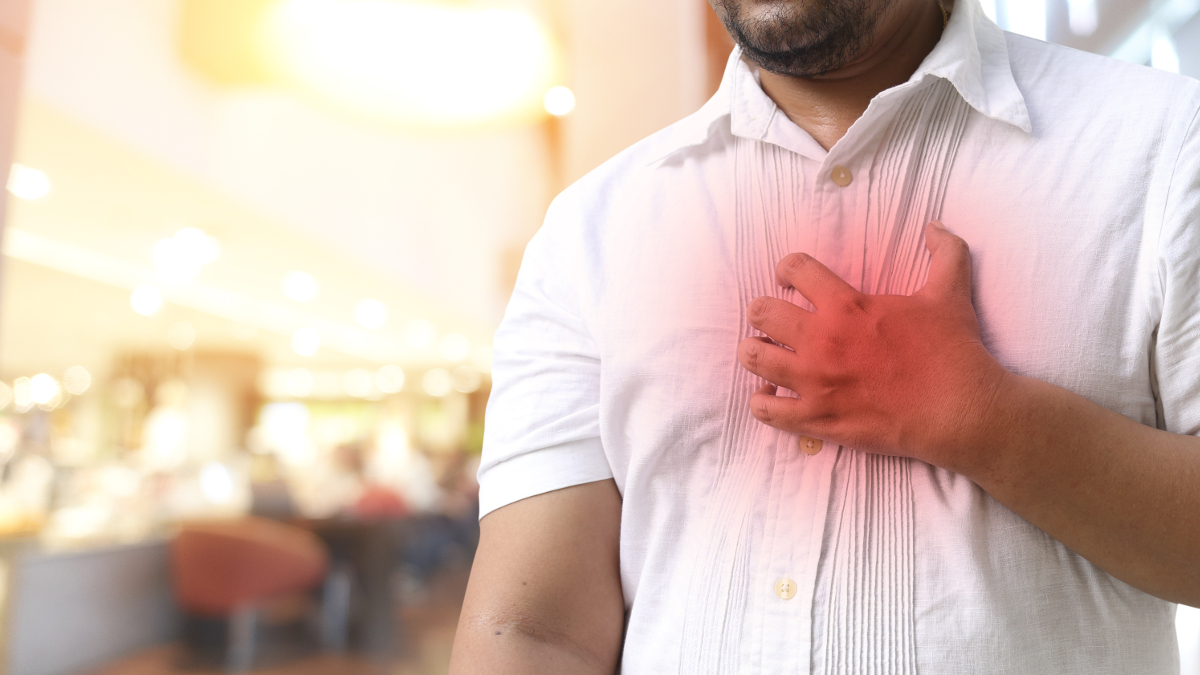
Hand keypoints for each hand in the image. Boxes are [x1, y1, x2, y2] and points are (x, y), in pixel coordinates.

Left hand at [737, 221, 1011, 471]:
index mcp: (846, 306)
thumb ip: (944, 253)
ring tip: (769, 354)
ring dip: (756, 352)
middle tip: (775, 320)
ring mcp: (813, 382)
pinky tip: (771, 397)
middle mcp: (820, 341)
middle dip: (763, 312)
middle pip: (761, 312)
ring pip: (753, 358)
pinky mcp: (815, 420)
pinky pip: (765, 410)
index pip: (794, 269)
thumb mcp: (949, 293)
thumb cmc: (952, 351)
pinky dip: (762, 402)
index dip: (788, 269)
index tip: (790, 278)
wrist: (959, 411)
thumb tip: (936, 226)